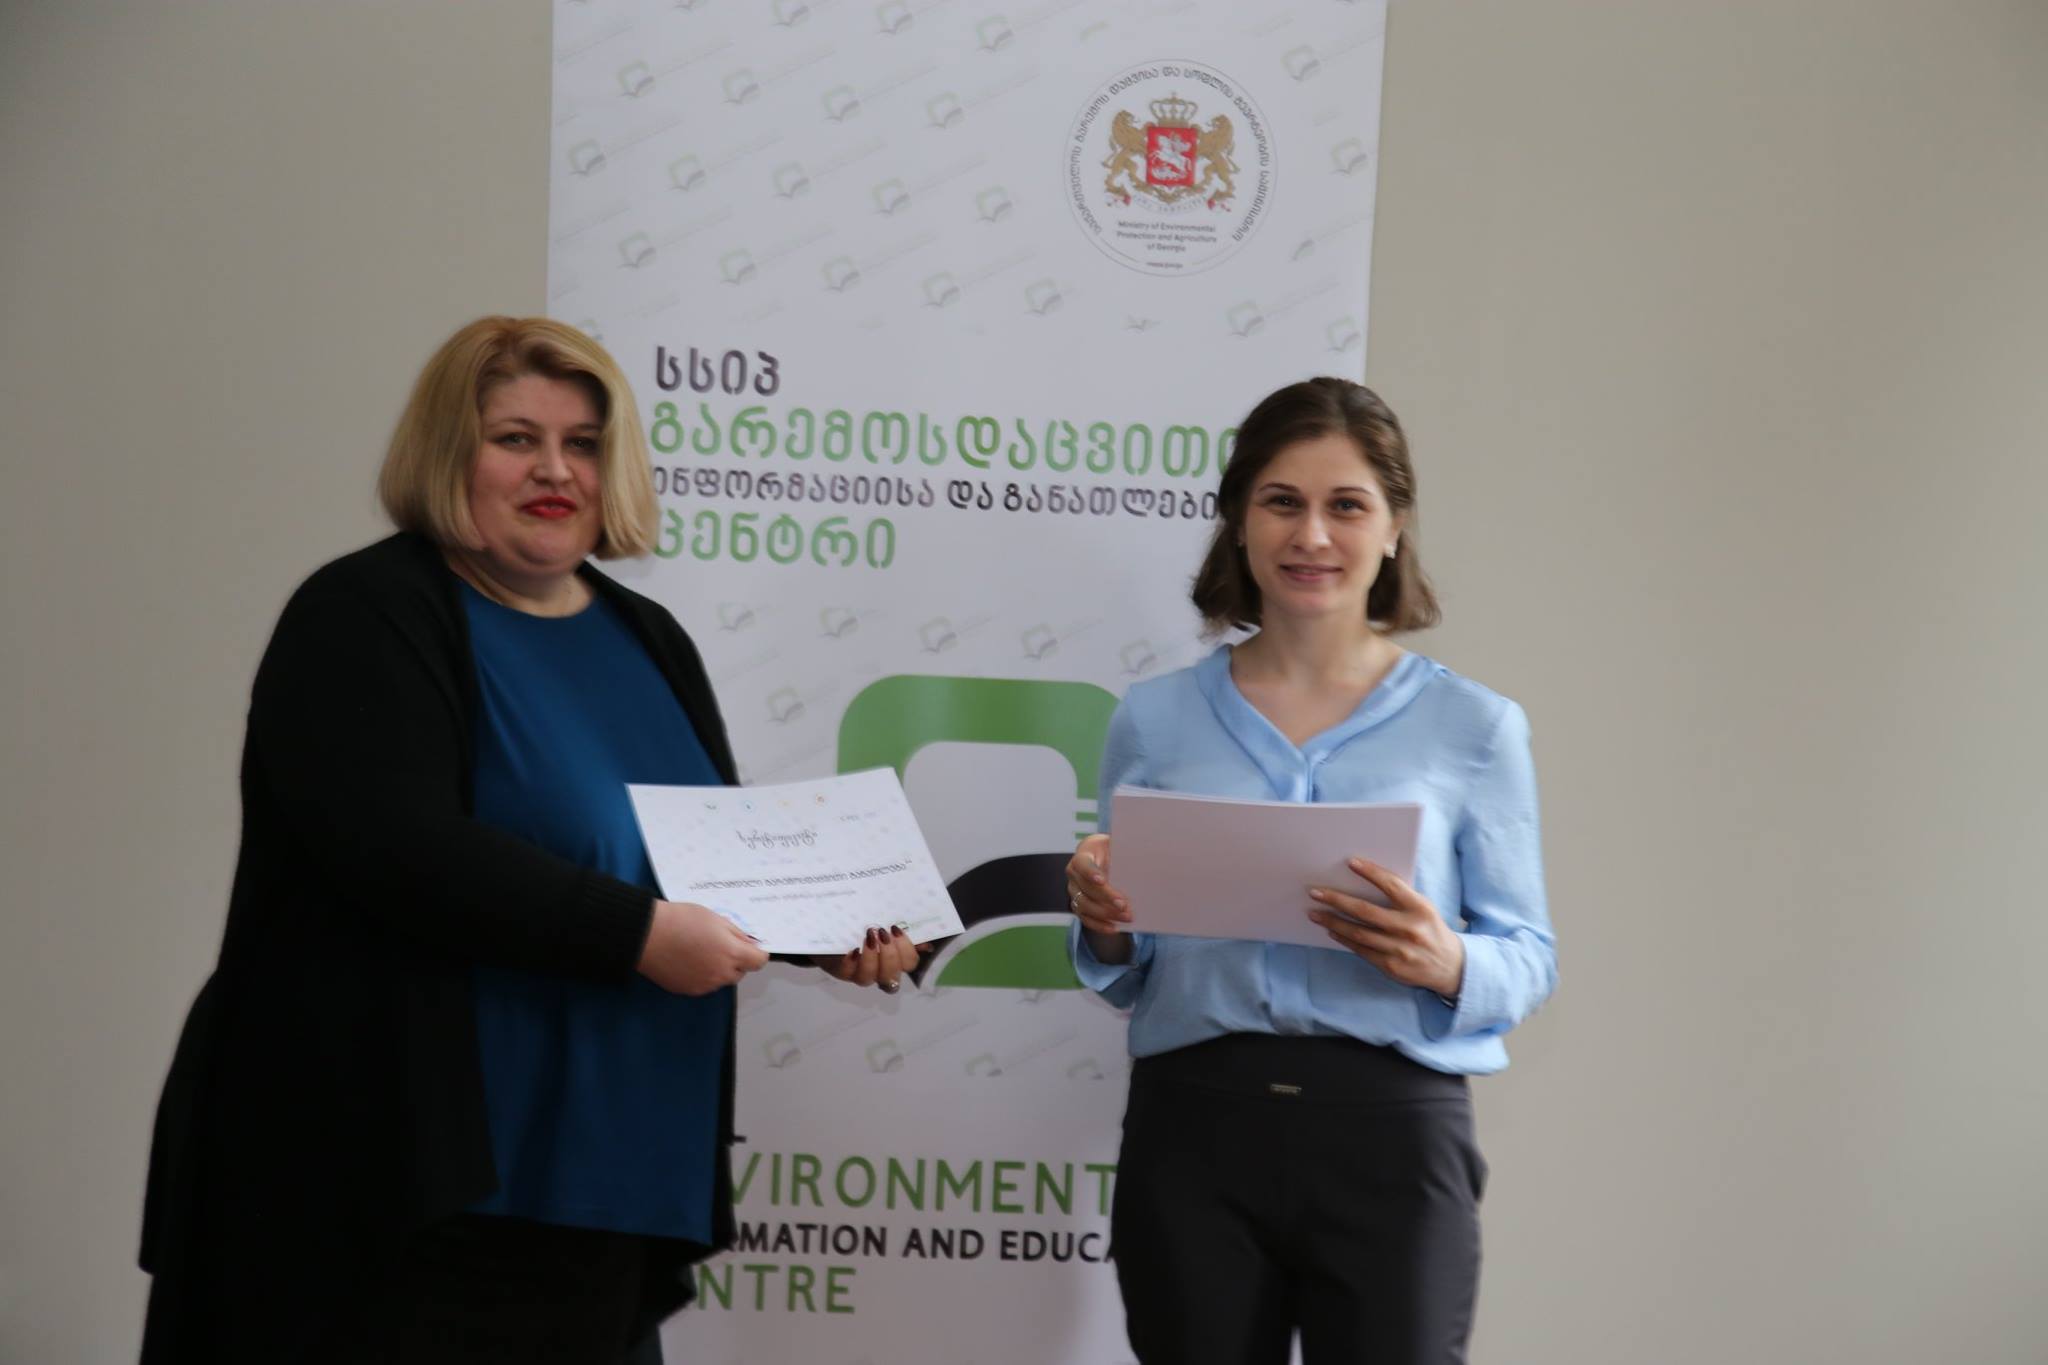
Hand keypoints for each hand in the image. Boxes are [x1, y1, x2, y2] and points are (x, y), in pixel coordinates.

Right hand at [637, 900, 769, 994]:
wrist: (647, 935)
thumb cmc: (681, 920)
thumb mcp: (716, 918)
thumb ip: (737, 934)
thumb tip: (751, 944)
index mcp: (731, 954)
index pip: (759, 961)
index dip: (757, 953)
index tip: (750, 946)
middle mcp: (721, 974)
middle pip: (740, 972)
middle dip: (736, 960)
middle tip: (719, 943)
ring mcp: (705, 985)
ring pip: (722, 979)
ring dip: (719, 968)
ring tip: (700, 950)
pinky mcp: (689, 990)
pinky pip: (705, 984)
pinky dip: (702, 975)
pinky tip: (689, 960)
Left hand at [813, 925, 928, 993]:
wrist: (830, 929)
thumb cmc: (862, 926)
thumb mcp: (883, 925)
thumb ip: (901, 933)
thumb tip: (926, 944)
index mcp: (893, 960)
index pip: (909, 964)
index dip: (907, 951)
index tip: (896, 930)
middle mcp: (877, 971)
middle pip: (891, 976)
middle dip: (890, 955)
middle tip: (883, 933)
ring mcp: (857, 973)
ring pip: (869, 978)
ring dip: (872, 958)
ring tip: (869, 937)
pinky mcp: (839, 970)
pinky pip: (847, 971)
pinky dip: (851, 961)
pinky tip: (853, 949)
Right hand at [1066, 834, 1132, 964]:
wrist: (1105, 857)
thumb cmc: (1115, 850)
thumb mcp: (1120, 845)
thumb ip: (1127, 851)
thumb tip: (1147, 859)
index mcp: (1084, 854)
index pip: (1082, 864)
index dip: (1090, 873)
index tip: (1102, 880)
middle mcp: (1074, 873)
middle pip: (1086, 888)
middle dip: (1106, 898)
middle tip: (1124, 905)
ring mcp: (1074, 890)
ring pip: (1084, 905)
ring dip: (1105, 914)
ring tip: (1126, 917)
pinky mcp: (1078, 904)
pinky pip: (1085, 918)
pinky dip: (1099, 925)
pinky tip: (1114, 928)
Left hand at [1307, 858, 1464, 997]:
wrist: (1450, 966)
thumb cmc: (1430, 929)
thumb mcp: (1423, 908)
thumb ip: (1399, 897)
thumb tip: (1362, 881)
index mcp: (1419, 908)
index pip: (1391, 885)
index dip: (1371, 872)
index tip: (1350, 862)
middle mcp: (1409, 928)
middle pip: (1365, 911)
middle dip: (1336, 900)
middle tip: (1315, 892)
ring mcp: (1400, 949)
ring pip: (1358, 933)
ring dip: (1333, 921)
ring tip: (1315, 913)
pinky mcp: (1391, 966)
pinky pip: (1361, 950)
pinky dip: (1343, 939)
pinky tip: (1331, 930)